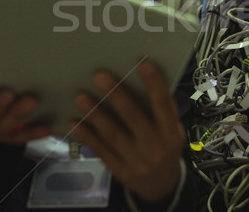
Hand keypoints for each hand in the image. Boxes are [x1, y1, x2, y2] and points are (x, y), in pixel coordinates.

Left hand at [70, 60, 185, 206]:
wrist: (160, 185)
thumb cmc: (165, 147)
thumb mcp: (174, 131)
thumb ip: (163, 111)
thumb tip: (149, 79)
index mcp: (170, 133)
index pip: (163, 106)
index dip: (154, 84)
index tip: (143, 63)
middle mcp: (154, 147)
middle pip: (133, 118)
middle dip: (116, 95)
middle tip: (99, 76)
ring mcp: (135, 160)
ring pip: (113, 134)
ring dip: (95, 114)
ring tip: (80, 96)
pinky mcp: (118, 170)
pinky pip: (100, 150)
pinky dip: (86, 135)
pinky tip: (74, 122)